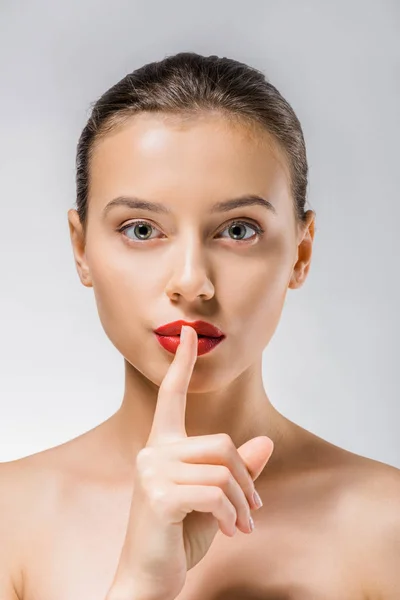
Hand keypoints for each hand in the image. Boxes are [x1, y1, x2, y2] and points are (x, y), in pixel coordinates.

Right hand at [106, 325, 273, 599]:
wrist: (148, 580)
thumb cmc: (177, 537)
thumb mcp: (213, 500)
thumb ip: (235, 470)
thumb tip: (265, 442)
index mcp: (161, 448)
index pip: (171, 396)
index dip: (183, 364)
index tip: (189, 333)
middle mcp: (152, 453)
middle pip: (221, 443)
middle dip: (245, 477)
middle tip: (252, 509)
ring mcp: (152, 473)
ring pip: (223, 469)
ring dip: (242, 502)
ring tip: (242, 525)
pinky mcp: (159, 496)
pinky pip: (216, 493)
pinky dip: (233, 514)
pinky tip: (231, 532)